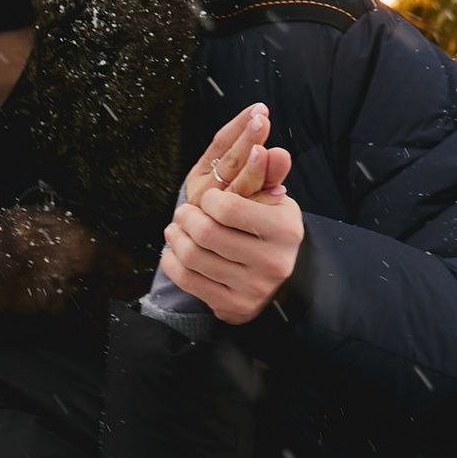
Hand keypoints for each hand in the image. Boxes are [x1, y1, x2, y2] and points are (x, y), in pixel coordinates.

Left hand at [160, 103, 303, 322]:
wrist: (281, 279)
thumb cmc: (271, 230)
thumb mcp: (275, 200)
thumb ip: (269, 173)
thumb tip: (271, 150)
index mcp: (284, 230)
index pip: (229, 208)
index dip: (209, 200)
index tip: (208, 199)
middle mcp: (272, 262)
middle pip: (206, 234)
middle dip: (187, 217)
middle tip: (184, 212)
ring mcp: (253, 289)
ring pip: (193, 257)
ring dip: (176, 238)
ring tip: (177, 228)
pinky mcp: (233, 307)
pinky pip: (188, 281)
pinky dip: (172, 262)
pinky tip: (174, 251)